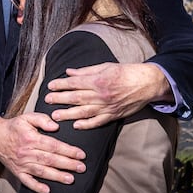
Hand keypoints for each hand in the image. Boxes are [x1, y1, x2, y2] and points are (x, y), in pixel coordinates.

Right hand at [0, 114, 85, 192]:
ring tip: (70, 179)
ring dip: (57, 176)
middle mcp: (26, 152)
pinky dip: (36, 187)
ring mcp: (22, 164)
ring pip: (41, 171)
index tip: (80, 154)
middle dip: (67, 164)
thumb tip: (55, 126)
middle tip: (81, 167)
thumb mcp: (27, 117)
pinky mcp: (17, 172)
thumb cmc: (14, 127)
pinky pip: (27, 181)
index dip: (68, 150)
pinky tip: (47, 190)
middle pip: (50, 159)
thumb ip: (42, 119)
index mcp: (31, 138)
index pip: (53, 145)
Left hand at [44, 62, 172, 128]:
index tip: (50, 86)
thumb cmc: (125, 72)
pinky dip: (87, 124)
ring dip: (68, 114)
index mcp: (98, 80)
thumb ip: (86, 71)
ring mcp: (107, 106)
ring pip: (84, 112)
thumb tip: (69, 72)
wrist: (146, 83)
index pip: (75, 83)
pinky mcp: (113, 115)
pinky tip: (76, 126)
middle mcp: (101, 94)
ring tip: (55, 116)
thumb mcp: (105, 66)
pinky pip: (98, 122)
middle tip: (47, 101)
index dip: (61, 84)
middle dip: (60, 99)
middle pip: (76, 97)